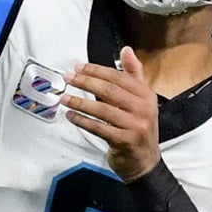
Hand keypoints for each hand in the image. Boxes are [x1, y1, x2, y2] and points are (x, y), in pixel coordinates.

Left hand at [67, 45, 163, 180]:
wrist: (145, 162)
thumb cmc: (138, 129)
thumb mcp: (141, 100)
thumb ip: (133, 74)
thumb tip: (126, 49)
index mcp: (146, 95)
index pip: (119, 77)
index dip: (97, 70)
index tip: (79, 67)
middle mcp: (143, 109)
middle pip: (109, 90)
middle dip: (86, 82)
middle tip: (69, 78)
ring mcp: (134, 126)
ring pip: (102, 109)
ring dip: (80, 102)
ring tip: (65, 97)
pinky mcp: (124, 141)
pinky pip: (98, 127)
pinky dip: (82, 120)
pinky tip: (71, 115)